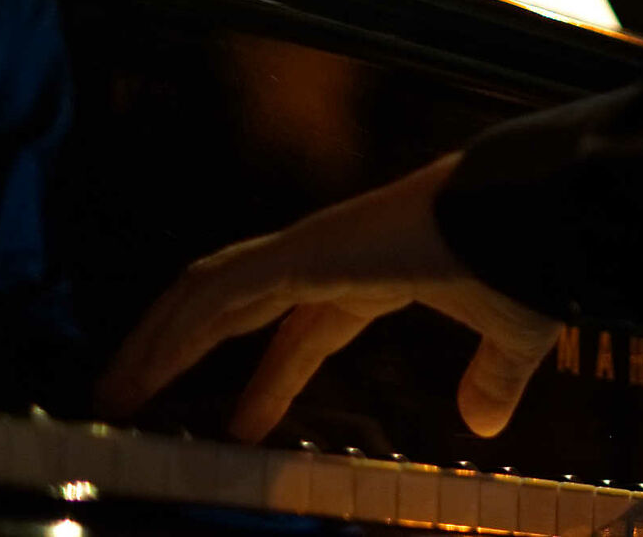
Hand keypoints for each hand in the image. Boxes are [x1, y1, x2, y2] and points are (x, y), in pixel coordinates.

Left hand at [93, 154, 559, 442]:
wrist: (529, 215)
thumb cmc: (525, 261)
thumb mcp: (510, 338)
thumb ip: (491, 380)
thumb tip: (485, 427)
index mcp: (373, 274)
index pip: (302, 328)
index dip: (269, 379)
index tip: (239, 426)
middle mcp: (331, 256)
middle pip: (233, 304)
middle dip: (182, 350)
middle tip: (138, 401)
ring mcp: (311, 248)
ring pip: (208, 294)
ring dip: (155, 343)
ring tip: (113, 395)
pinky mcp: (302, 252)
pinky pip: (217, 296)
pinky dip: (171, 333)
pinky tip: (141, 373)